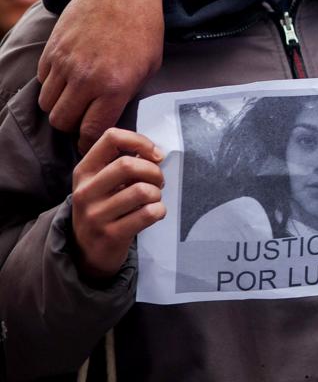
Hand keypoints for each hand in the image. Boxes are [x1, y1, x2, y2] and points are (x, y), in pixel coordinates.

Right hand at [38, 0, 163, 151]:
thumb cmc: (143, 28)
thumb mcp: (150, 66)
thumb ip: (128, 94)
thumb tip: (112, 116)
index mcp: (115, 86)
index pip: (91, 130)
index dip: (89, 141)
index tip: (91, 142)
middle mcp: (86, 78)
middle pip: (62, 122)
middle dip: (73, 125)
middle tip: (84, 118)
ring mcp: (65, 63)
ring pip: (48, 104)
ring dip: (60, 106)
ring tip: (76, 99)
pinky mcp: (52, 50)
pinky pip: (42, 81)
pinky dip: (52, 85)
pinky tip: (69, 78)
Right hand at [71, 128, 165, 279]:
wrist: (86, 252)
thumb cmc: (104, 208)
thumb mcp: (103, 183)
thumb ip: (124, 164)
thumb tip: (154, 153)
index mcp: (84, 172)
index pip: (111, 138)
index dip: (139, 141)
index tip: (154, 155)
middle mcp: (85, 192)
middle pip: (128, 165)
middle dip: (153, 171)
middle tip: (158, 182)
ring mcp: (95, 215)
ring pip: (142, 190)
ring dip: (156, 193)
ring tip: (153, 199)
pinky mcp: (110, 235)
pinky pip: (148, 213)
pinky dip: (159, 210)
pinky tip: (154, 213)